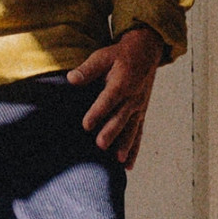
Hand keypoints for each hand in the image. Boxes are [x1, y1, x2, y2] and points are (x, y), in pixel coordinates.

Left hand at [67, 25, 166, 168]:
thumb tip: (71, 79)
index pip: (108, 100)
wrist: (147, 52)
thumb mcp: (103, 56)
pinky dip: (134, 150)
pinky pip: (138, 134)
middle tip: (101, 145)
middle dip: (111, 132)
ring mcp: (138, 108)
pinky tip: (128, 166)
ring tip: (119, 161)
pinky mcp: (141, 114)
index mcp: (122, 82)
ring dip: (126, 145)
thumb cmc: (120, 55)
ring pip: (131, 129)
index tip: (86, 125)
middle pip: (121, 118)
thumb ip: (88, 69)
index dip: (97, 112)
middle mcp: (132, 98)